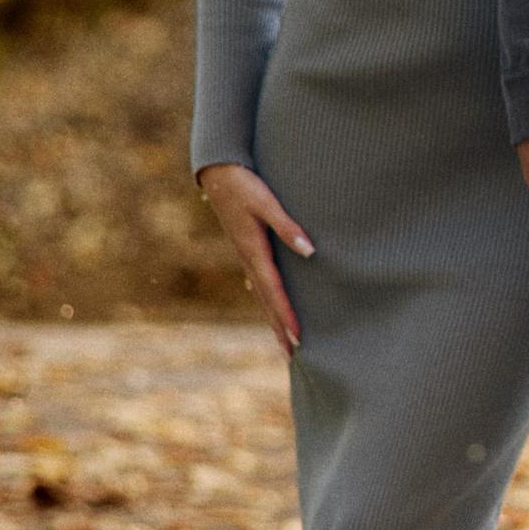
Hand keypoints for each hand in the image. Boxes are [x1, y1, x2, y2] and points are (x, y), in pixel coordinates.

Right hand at [197, 160, 313, 351]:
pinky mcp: (246, 249)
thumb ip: (288, 226)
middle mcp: (249, 259)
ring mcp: (246, 256)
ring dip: (273, 319)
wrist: (217, 173)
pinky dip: (267, 300)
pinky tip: (269, 306)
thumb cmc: (245, 185)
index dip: (287, 316)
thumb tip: (311, 252)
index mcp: (254, 251)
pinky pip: (258, 283)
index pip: (275, 291)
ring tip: (284, 342)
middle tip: (293, 356)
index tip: (299, 338)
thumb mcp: (267, 202)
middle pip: (267, 302)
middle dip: (280, 329)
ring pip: (261, 295)